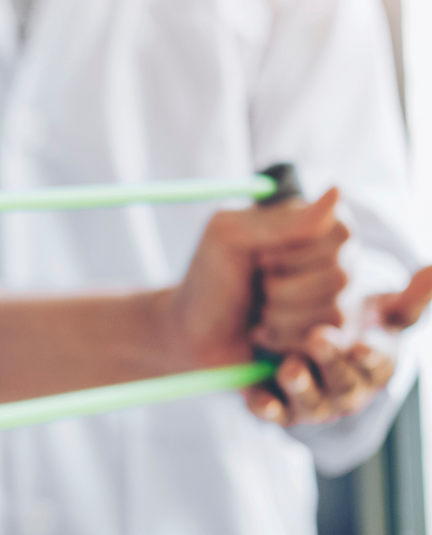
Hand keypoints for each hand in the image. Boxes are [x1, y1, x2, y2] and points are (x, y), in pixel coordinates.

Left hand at [166, 189, 346, 368]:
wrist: (193, 334)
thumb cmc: (210, 279)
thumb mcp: (229, 237)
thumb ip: (281, 221)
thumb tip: (337, 192)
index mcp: (314, 224)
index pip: (340, 234)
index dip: (293, 253)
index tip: (259, 259)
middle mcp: (336, 259)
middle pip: (340, 276)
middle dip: (282, 289)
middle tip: (256, 288)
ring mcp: (338, 300)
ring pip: (334, 312)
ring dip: (280, 316)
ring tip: (258, 313)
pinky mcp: (329, 338)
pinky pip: (329, 343)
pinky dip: (286, 340)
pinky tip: (265, 334)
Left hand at [245, 265, 431, 425]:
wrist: (313, 348)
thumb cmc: (355, 327)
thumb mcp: (383, 312)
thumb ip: (411, 298)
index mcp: (374, 366)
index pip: (377, 363)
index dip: (371, 356)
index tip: (364, 344)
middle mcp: (346, 389)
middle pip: (343, 382)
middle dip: (332, 362)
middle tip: (318, 338)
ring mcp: (313, 402)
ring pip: (308, 401)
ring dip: (300, 386)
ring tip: (289, 367)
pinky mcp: (279, 408)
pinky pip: (272, 412)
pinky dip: (266, 408)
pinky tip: (256, 398)